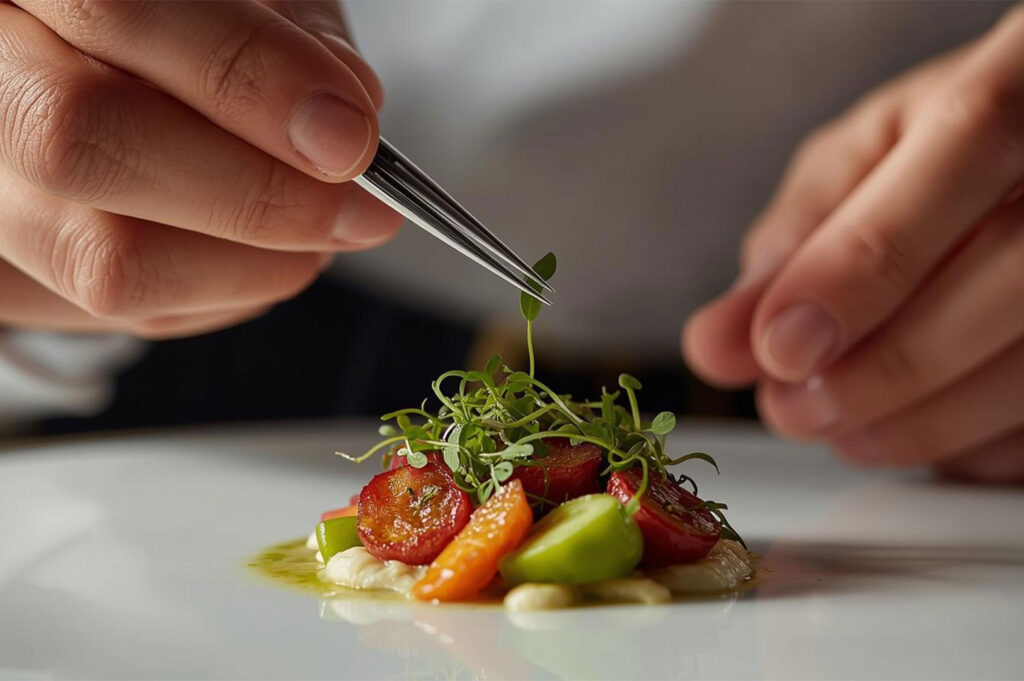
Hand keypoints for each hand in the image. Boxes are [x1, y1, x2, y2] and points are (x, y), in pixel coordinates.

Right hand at [0, 0, 399, 337]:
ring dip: (247, 266)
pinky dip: (215, 296)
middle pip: (75, 142)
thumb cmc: (191, 27)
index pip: (114, 11)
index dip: (244, 80)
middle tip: (357, 208)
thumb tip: (342, 128)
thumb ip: (291, 42)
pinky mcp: (8, 275)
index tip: (350, 137)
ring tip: (319, 237)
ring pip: (97, 259)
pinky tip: (254, 258)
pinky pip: (114, 316)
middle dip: (252, 192)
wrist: (115, 76)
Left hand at [684, 6, 1023, 482]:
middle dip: (887, 364)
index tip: (780, 346)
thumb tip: (720, 344)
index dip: (866, 260)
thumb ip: (794, 242)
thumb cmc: (930, 161)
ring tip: (836, 426)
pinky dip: (969, 443)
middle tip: (793, 407)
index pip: (970, 142)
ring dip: (922, 422)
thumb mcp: (853, 168)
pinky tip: (910, 427)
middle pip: (1014, 266)